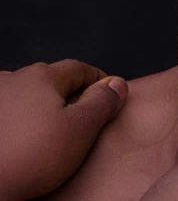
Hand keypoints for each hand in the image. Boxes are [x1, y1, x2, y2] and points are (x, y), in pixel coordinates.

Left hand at [0, 59, 127, 200]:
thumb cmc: (28, 158)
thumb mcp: (80, 130)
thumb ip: (102, 103)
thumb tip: (117, 84)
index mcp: (41, 75)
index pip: (78, 68)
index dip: (97, 79)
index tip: (109, 91)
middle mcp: (13, 78)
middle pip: (50, 80)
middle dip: (68, 94)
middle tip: (83, 116)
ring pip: (26, 96)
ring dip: (39, 106)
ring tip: (49, 130)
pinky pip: (8, 112)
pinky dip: (18, 119)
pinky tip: (22, 138)